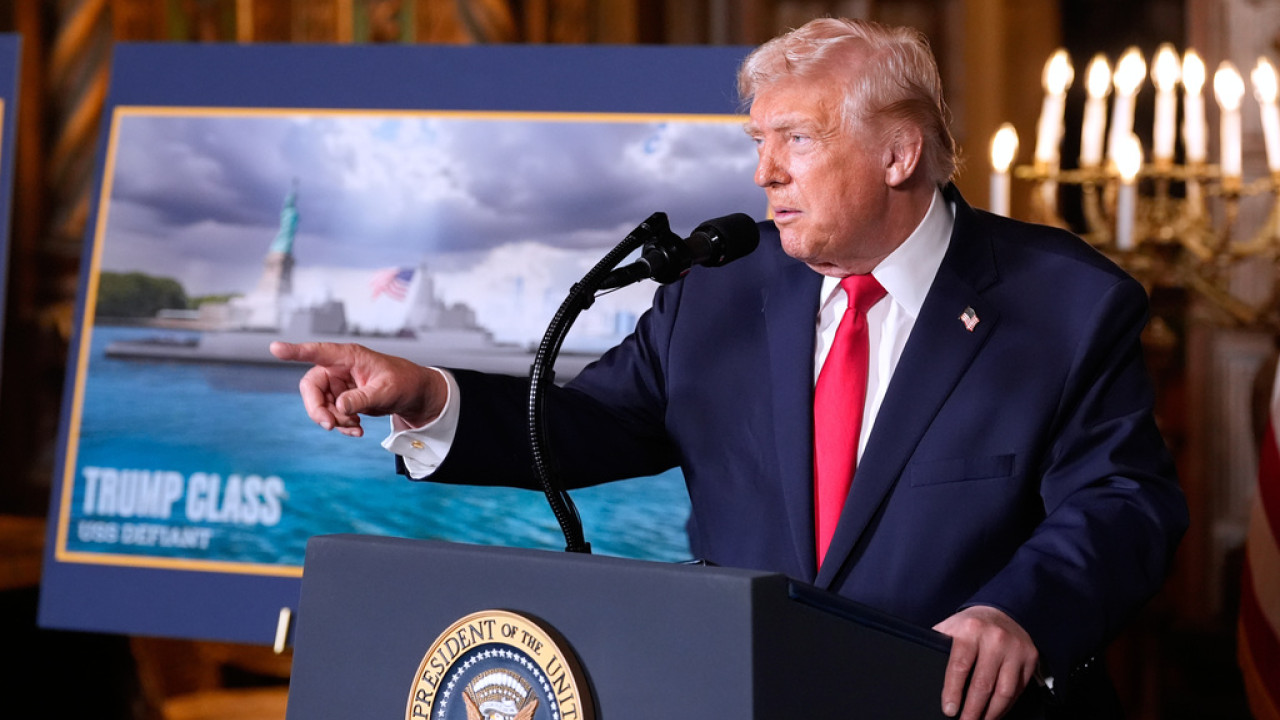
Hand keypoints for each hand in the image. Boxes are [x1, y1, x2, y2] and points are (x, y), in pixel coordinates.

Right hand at [269, 341, 446, 436]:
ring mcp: (338, 384)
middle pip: (311, 387)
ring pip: (319, 405)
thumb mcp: (387, 391)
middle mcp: (339, 368)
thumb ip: (362, 398)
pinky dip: (340, 425)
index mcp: (349, 356)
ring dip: (333, 421)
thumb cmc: (403, 383)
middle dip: (317, 409)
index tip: (275, 348)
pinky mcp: (341, 398)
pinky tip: (357, 431)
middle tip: (329, 426)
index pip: (318, 352)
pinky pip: (330, 414)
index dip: (296, 351)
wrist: (413, 395)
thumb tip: (339, 407)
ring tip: (356, 429)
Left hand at [933, 605, 1037, 719]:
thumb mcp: (950, 627)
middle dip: (972, 710)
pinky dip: (1006, 705)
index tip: (949, 710)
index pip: (959, 666)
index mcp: (970, 630)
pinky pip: (1018, 689)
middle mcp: (995, 638)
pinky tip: (995, 712)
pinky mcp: (1030, 657)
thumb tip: (922, 671)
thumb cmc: (970, 625)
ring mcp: (1015, 648)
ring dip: (991, 713)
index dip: (953, 692)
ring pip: (1004, 691)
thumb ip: (938, 646)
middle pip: (983, 684)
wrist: (1001, 611)